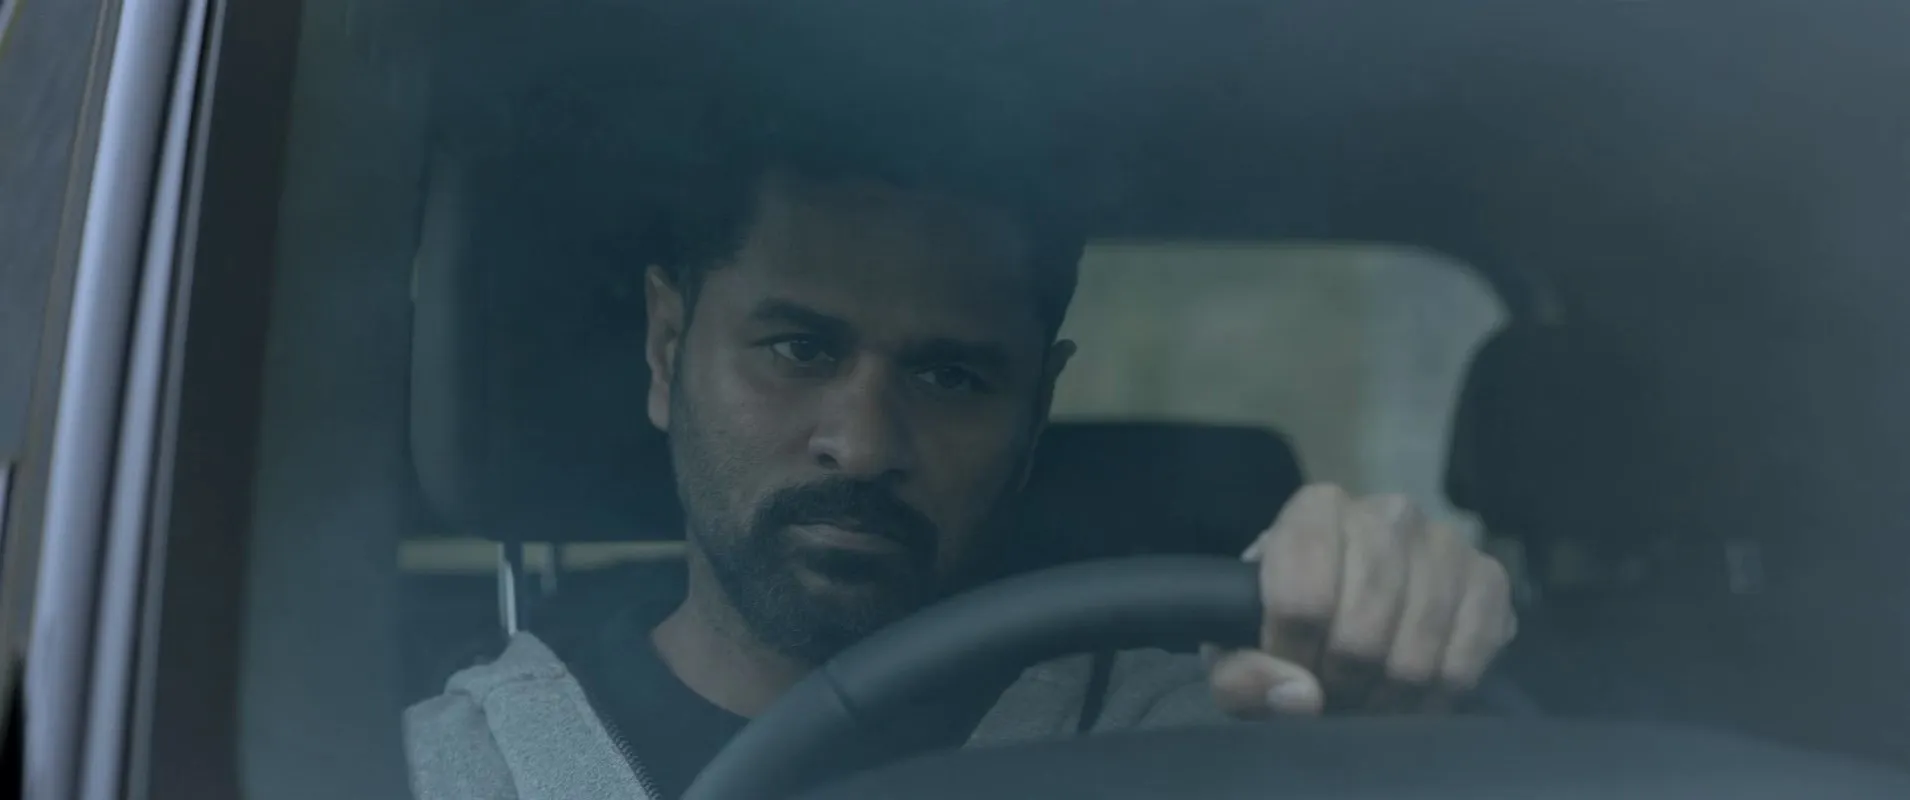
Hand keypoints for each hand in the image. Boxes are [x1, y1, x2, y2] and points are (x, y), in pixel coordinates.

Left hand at [1203, 484, 1515, 716]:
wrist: (1349, 607)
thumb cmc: (1285, 621)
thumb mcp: (1238, 650)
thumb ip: (1242, 676)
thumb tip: (1301, 695)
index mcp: (1317, 508)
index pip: (1302, 597)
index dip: (1292, 655)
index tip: (1292, 671)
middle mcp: (1388, 511)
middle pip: (1361, 633)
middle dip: (1342, 682)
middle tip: (1334, 693)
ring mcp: (1446, 542)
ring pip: (1415, 656)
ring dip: (1387, 699)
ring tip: (1369, 700)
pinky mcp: (1490, 579)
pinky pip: (1466, 663)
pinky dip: (1434, 698)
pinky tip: (1413, 697)